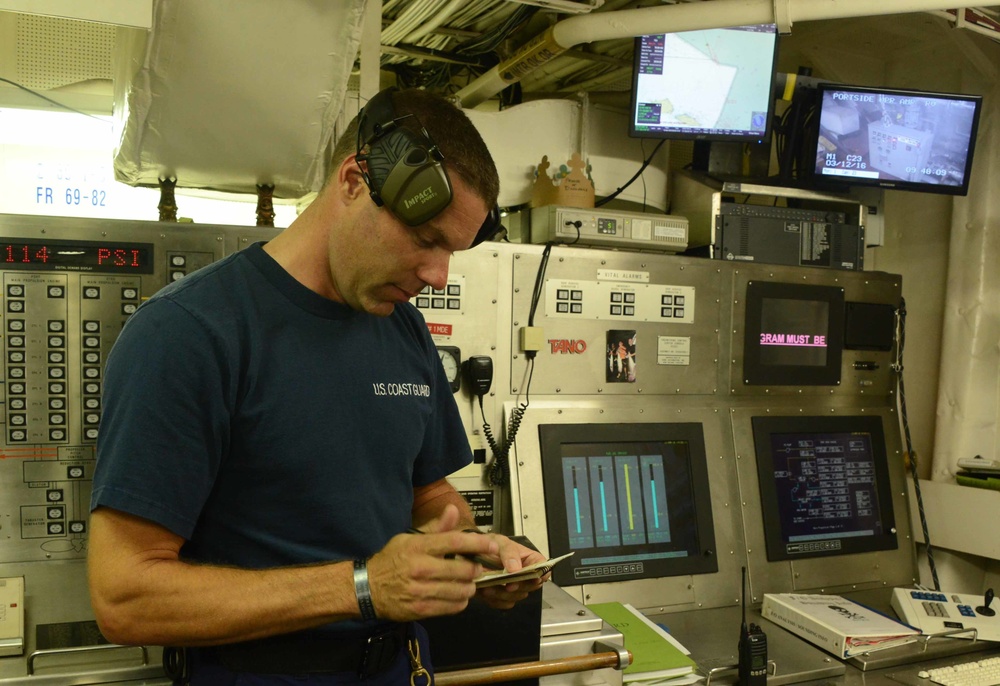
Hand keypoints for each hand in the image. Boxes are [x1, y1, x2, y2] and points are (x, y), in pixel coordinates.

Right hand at [366, 505, 498, 621]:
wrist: (367, 588)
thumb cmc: (392, 560)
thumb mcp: (409, 538)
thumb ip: (436, 527)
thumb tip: (453, 509)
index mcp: (419, 547)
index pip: (455, 541)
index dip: (478, 543)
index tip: (493, 544)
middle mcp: (421, 568)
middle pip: (463, 569)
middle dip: (476, 569)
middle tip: (477, 568)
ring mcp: (421, 591)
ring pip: (461, 590)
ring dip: (470, 587)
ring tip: (467, 582)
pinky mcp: (422, 609)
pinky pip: (453, 607)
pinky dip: (460, 601)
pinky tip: (457, 595)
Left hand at [475, 535, 547, 609]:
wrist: (472, 554)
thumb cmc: (490, 545)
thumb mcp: (500, 542)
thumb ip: (509, 552)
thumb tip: (516, 569)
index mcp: (530, 560)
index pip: (543, 568)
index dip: (541, 575)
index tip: (533, 578)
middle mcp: (525, 575)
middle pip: (531, 586)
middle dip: (518, 586)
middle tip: (507, 585)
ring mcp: (515, 587)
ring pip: (517, 597)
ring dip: (503, 594)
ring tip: (488, 587)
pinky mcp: (503, 597)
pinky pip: (504, 603)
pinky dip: (495, 600)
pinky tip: (485, 591)